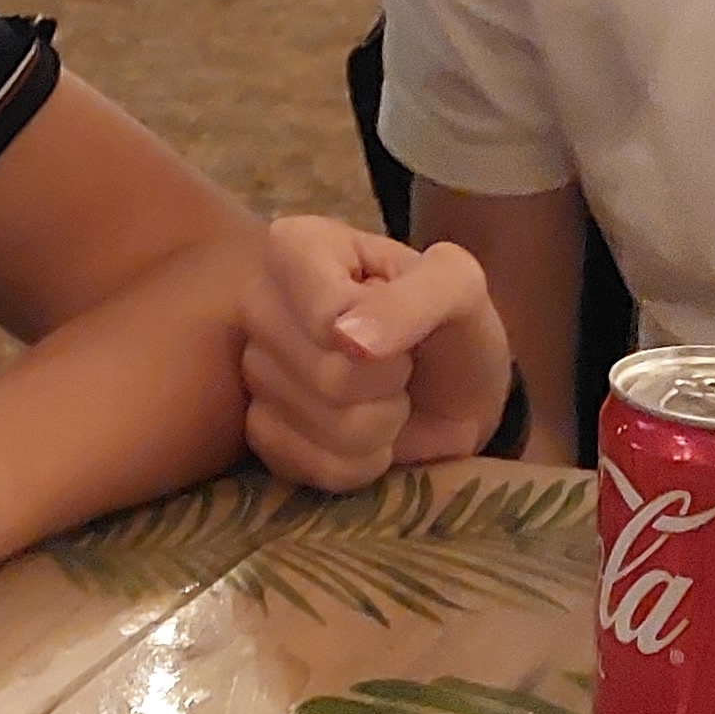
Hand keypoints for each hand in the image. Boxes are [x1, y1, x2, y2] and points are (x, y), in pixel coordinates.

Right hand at [237, 215, 512, 490]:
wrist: (450, 391)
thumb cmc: (449, 325)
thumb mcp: (460, 287)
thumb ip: (416, 298)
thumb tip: (347, 340)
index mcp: (297, 246)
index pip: (326, 311)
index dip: (382, 333)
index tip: (405, 325)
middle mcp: (260, 302)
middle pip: (327, 374)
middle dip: (389, 383)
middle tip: (401, 364)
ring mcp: (255, 370)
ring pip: (326, 425)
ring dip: (383, 425)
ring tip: (388, 398)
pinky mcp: (260, 433)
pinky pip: (314, 467)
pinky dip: (363, 462)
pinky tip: (370, 435)